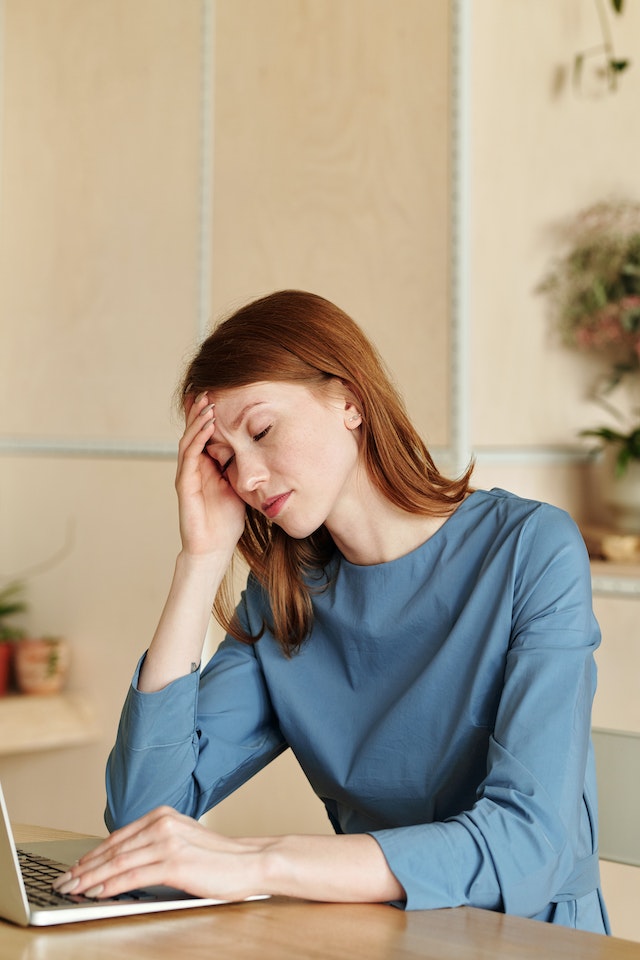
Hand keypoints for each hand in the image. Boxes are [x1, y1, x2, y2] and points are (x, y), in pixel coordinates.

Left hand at [52, 807, 266, 902]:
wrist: (250, 861)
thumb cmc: (219, 858)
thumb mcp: (182, 842)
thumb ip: (154, 846)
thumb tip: (121, 864)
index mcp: (162, 816)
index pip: (116, 838)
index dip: (91, 856)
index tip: (73, 870)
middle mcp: (162, 824)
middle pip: (112, 850)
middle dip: (83, 869)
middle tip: (62, 883)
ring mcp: (167, 842)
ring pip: (117, 863)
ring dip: (90, 879)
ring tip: (72, 891)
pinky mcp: (174, 862)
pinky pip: (132, 876)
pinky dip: (110, 886)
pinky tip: (96, 893)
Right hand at [177, 393, 246, 557]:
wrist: (214, 548)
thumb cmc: (227, 521)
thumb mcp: (240, 488)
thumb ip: (243, 469)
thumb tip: (263, 452)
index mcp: (207, 466)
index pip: (206, 434)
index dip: (209, 415)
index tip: (220, 394)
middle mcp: (194, 467)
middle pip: (194, 431)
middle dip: (200, 410)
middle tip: (209, 388)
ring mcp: (187, 474)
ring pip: (189, 439)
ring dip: (198, 420)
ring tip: (207, 401)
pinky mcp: (184, 484)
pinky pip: (189, 456)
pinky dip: (197, 438)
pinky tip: (206, 425)